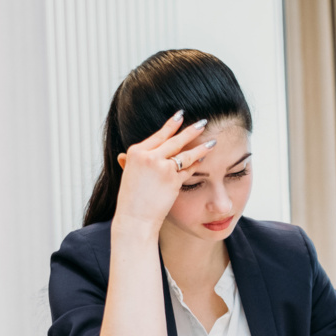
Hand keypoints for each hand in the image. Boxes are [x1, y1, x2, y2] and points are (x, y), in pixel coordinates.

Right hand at [112, 111, 216, 232]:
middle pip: (175, 140)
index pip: (158, 135)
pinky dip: (196, 166)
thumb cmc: (130, 200)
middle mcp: (149, 157)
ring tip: (212, 142)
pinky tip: (203, 161)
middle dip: (191, 130)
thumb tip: (122, 157)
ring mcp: (162, 168)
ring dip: (201, 147)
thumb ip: (129, 164)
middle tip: (203, 122)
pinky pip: (188, 170)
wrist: (135, 219)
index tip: (180, 116)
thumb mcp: (127, 176)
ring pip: (186, 154)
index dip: (171, 125)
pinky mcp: (173, 180)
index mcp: (135, 153)